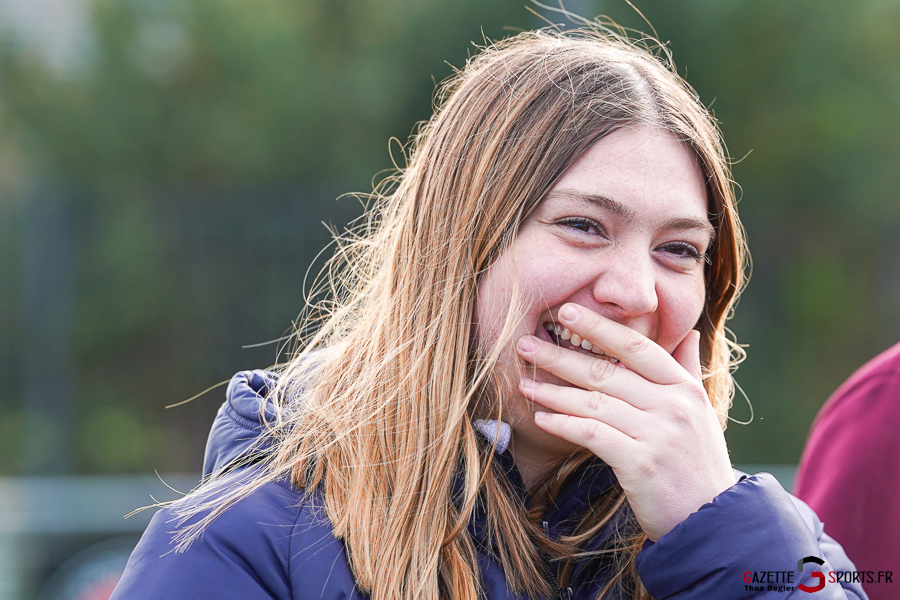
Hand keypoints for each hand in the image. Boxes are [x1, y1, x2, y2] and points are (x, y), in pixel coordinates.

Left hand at [515, 303, 735, 540]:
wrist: (712, 521)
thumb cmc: (697, 463)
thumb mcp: (700, 412)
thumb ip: (686, 370)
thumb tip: (687, 332)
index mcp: (685, 389)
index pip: (636, 347)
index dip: (599, 327)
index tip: (566, 311)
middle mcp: (673, 406)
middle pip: (607, 372)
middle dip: (561, 356)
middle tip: (526, 344)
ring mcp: (658, 435)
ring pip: (595, 402)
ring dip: (554, 391)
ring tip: (524, 383)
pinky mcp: (641, 464)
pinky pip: (593, 435)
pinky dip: (564, 425)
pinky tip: (541, 419)